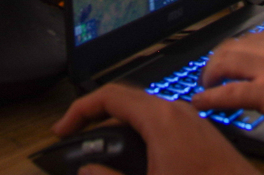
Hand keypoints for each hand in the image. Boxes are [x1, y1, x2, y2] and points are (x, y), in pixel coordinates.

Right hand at [53, 84, 256, 174]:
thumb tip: (87, 171)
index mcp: (161, 119)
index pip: (109, 96)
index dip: (79, 110)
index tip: (62, 129)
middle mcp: (177, 112)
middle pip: (126, 100)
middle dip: (97, 116)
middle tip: (76, 136)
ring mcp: (191, 121)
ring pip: (145, 112)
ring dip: (119, 125)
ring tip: (101, 148)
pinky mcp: (201, 135)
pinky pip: (162, 123)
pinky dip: (140, 133)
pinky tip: (136, 156)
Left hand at [191, 32, 263, 146]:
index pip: (250, 38)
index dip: (233, 50)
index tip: (226, 60)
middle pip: (231, 46)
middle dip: (215, 60)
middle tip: (209, 74)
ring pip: (225, 62)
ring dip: (210, 74)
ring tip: (204, 86)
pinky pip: (228, 93)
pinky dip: (210, 97)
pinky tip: (201, 102)